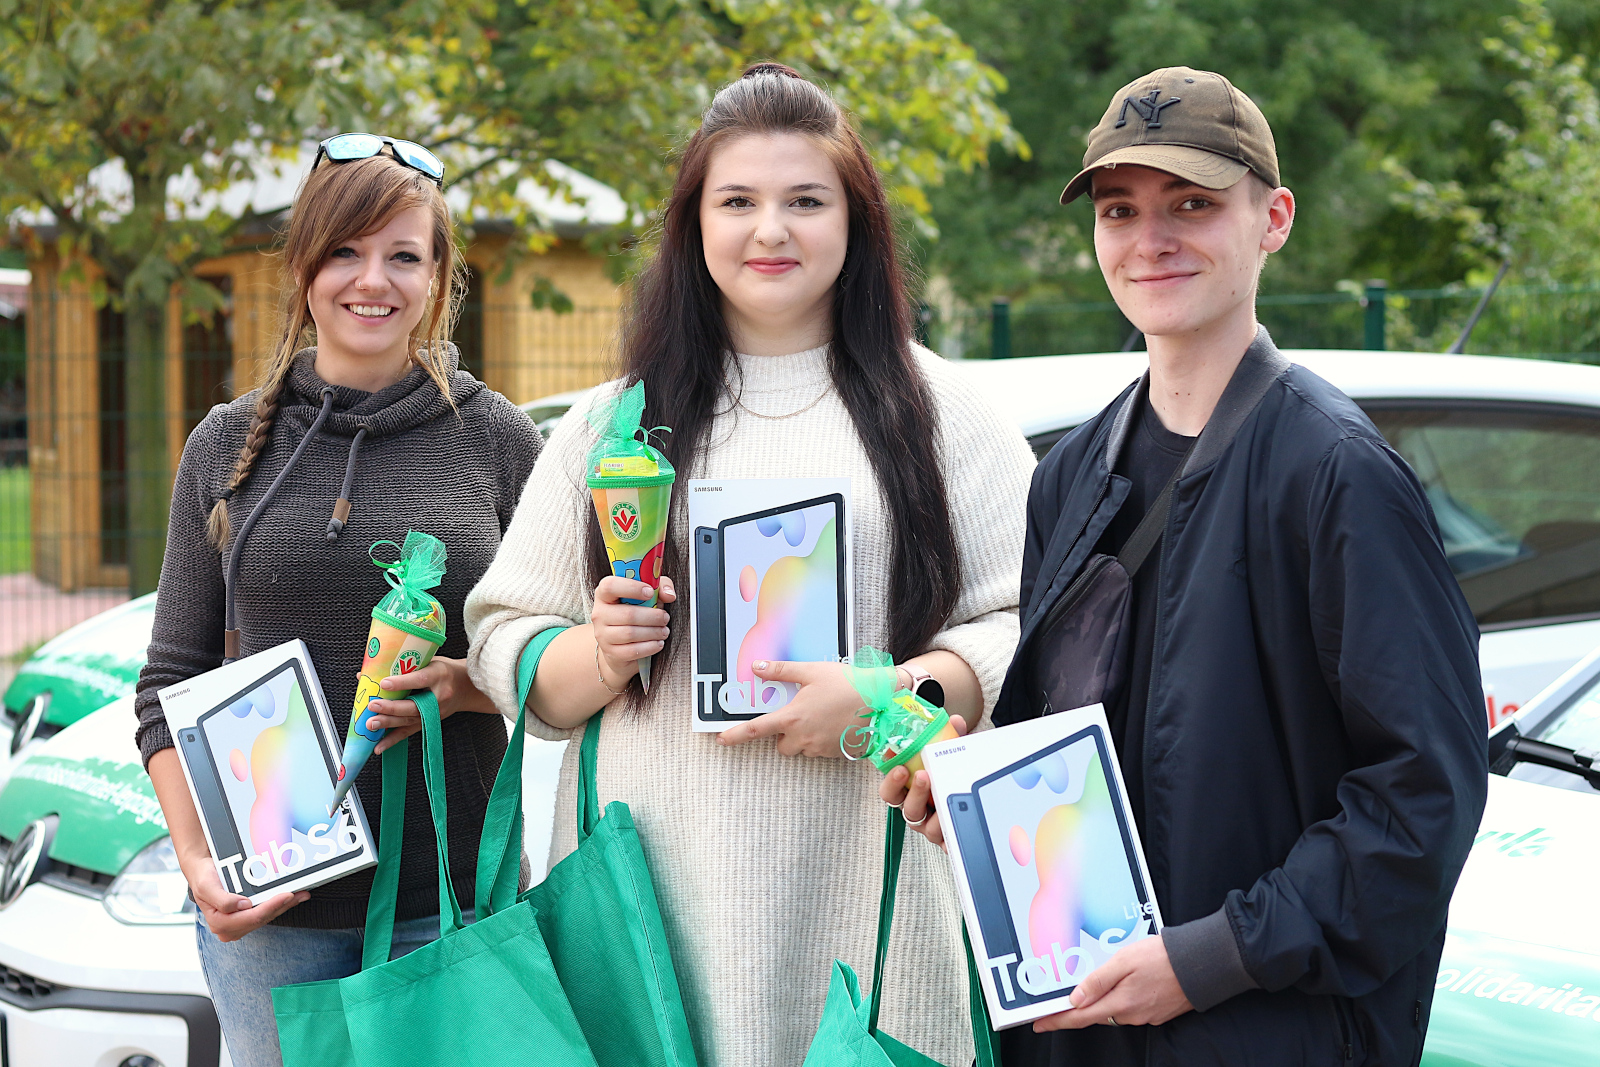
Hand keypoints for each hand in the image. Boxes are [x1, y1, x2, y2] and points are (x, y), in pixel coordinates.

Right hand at [180, 850, 306, 941]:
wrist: (202, 872)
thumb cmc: (204, 879)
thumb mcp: (207, 887)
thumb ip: (222, 900)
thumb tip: (242, 906)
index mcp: (220, 923)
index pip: (252, 917)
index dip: (271, 907)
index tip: (286, 895)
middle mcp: (230, 928)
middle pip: (263, 918)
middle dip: (283, 906)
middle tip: (301, 893)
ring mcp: (239, 924)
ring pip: (268, 916)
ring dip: (285, 906)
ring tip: (301, 894)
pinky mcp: (246, 918)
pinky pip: (266, 912)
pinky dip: (279, 904)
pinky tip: (290, 897)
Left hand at [365, 655, 495, 753]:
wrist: (467, 687)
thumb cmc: (444, 671)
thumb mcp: (431, 661)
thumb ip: (406, 666)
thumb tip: (372, 671)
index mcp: (439, 675)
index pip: (420, 680)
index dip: (402, 683)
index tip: (384, 683)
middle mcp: (439, 697)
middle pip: (414, 705)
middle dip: (391, 707)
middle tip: (373, 706)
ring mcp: (435, 713)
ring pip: (409, 720)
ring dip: (389, 723)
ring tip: (371, 724)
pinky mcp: (429, 723)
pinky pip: (409, 732)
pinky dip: (393, 740)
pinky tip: (379, 746)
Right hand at [592, 575, 674, 685]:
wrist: (621, 643)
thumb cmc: (635, 611)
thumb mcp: (648, 594)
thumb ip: (661, 587)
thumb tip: (669, 595)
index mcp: (604, 594)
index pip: (610, 587)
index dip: (631, 588)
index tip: (650, 592)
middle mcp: (599, 614)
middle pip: (627, 614)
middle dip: (653, 616)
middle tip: (665, 617)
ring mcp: (602, 635)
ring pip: (630, 633)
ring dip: (653, 632)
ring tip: (664, 631)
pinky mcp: (610, 652)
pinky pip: (632, 651)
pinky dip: (650, 647)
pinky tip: (658, 643)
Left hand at [716, 659, 868, 757]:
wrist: (882, 702)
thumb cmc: (848, 685)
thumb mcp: (812, 671)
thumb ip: (782, 671)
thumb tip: (757, 668)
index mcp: (793, 718)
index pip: (755, 730)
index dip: (735, 735)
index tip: (721, 739)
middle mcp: (803, 737)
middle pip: (781, 744)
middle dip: (784, 733)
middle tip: (797, 713)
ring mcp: (819, 748)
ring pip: (800, 747)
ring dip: (803, 735)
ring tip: (821, 713)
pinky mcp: (834, 753)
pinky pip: (818, 749)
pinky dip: (820, 738)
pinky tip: (833, 721)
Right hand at [879, 715, 968, 847]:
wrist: (974, 799)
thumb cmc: (952, 777)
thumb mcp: (952, 756)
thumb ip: (950, 738)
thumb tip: (955, 721)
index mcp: (910, 792)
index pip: (891, 791)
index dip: (891, 780)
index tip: (897, 765)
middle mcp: (918, 811)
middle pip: (906, 809)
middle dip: (913, 792)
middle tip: (921, 776)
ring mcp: (931, 827)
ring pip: (925, 826)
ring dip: (935, 812)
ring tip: (943, 797)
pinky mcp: (948, 841)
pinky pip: (946, 843)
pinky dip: (951, 834)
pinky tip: (958, 823)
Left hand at [1032, 936, 1193, 1030]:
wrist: (1201, 964)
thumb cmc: (1163, 957)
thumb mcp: (1123, 961)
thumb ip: (1098, 981)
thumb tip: (1075, 999)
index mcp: (1120, 1003)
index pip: (1080, 1017)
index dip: (1057, 1021)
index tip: (1039, 1024)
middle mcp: (1131, 1015)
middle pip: (1096, 1015)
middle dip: (1079, 1007)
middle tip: (1062, 996)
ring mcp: (1145, 1015)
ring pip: (1113, 1010)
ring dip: (1103, 999)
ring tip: (1100, 979)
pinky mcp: (1156, 1012)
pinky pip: (1130, 1008)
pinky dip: (1121, 998)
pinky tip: (1126, 982)